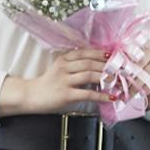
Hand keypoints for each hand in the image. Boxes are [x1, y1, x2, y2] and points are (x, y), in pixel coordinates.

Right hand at [0, 47, 115, 117]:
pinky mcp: (65, 94)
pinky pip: (87, 94)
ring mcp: (64, 81)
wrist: (30, 96)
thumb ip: (73, 66)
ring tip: (117, 81)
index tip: (113, 55)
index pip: (85, 52)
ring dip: (106, 78)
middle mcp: (64, 67)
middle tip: (119, 69)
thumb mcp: (59, 70)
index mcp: (63, 60)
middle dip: (107, 66)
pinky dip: (100, 95)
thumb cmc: (46, 84)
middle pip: (90, 63)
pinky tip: (109, 97)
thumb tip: (96, 68)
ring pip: (89, 75)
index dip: (100, 53)